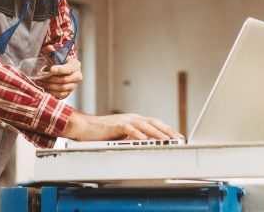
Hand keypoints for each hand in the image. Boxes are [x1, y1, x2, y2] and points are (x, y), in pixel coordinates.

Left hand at [35, 46, 82, 98]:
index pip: (68, 69)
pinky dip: (52, 92)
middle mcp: (77, 76)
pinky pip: (61, 95)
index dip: (60, 70)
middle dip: (51, 79)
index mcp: (75, 65)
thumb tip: (49, 48)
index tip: (51, 69)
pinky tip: (44, 89)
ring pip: (62, 88)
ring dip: (50, 86)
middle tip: (41, 77)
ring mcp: (74, 85)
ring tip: (40, 83)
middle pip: (64, 80)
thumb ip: (52, 51)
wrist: (64, 70)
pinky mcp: (69, 92)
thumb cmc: (60, 62)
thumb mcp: (57, 55)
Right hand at [61, 110, 183, 140]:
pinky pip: (128, 128)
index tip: (178, 137)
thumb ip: (134, 138)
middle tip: (178, 138)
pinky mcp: (115, 125)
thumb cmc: (103, 133)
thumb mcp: (123, 136)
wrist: (86, 128)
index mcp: (134, 120)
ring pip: (144, 125)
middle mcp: (131, 118)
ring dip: (156, 133)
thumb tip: (148, 145)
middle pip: (153, 123)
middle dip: (167, 131)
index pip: (155, 124)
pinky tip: (144, 139)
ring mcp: (124, 120)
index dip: (167, 129)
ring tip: (166, 140)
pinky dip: (137, 133)